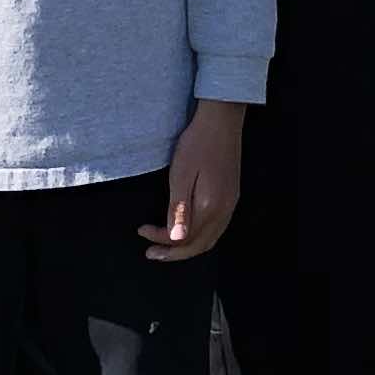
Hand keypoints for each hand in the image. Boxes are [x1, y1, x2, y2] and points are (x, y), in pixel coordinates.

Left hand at [144, 102, 244, 260]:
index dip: (162, 240)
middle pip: (199, 245)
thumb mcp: (180, 175)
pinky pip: (217, 228)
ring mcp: (230, 203)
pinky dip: (200, 236)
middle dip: (174, 253)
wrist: (221, 121)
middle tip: (152, 252)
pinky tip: (188, 230)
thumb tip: (177, 239)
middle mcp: (224, 210)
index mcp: (209, 206)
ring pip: (210, 239)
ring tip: (167, 246)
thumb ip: (179, 209)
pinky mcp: (231, 196)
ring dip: (187, 247)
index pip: (184, 238)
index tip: (142, 231)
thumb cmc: (198, 144)